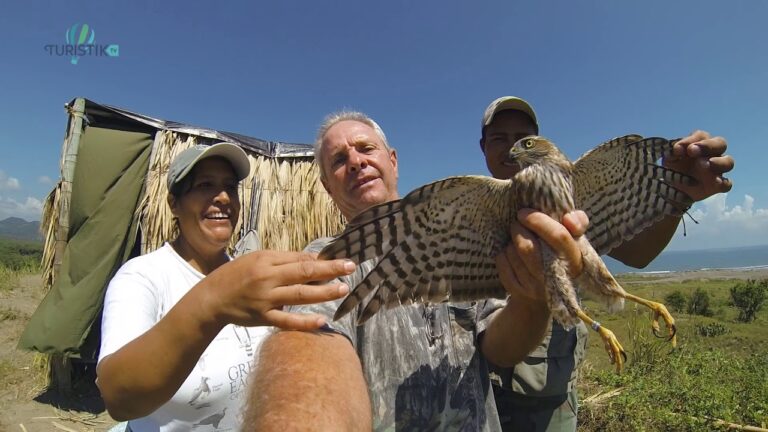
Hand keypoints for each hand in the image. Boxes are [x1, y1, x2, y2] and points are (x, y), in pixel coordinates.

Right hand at [200, 251, 355, 330]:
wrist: (212, 299)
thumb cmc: (236, 275)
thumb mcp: (257, 259)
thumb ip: (284, 260)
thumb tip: (312, 260)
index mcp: (267, 261)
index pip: (300, 259)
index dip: (322, 260)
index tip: (341, 259)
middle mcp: (267, 278)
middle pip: (304, 273)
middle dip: (330, 270)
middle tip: (351, 267)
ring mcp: (266, 299)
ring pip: (299, 295)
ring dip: (324, 293)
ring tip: (343, 289)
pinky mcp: (263, 318)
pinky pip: (287, 321)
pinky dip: (305, 322)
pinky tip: (322, 321)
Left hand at [495, 209, 587, 300]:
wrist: (546, 290)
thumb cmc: (560, 254)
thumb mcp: (574, 239)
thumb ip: (577, 223)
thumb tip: (568, 218)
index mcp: (574, 260)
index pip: (559, 237)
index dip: (539, 221)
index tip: (523, 213)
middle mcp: (555, 276)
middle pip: (528, 247)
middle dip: (517, 230)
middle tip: (517, 223)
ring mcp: (535, 287)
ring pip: (512, 254)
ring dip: (510, 242)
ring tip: (516, 239)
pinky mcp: (518, 291)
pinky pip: (502, 263)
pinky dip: (503, 254)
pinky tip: (511, 254)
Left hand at [666, 130, 733, 201]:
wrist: (674, 190)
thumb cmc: (673, 168)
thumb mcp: (669, 160)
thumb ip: (672, 153)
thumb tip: (677, 149)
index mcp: (699, 144)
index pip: (701, 136)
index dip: (691, 139)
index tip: (678, 148)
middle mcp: (712, 154)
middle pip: (720, 143)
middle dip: (708, 145)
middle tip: (693, 151)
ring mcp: (717, 170)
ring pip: (728, 162)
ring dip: (719, 162)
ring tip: (707, 164)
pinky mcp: (718, 185)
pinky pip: (727, 183)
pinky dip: (723, 182)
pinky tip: (716, 182)